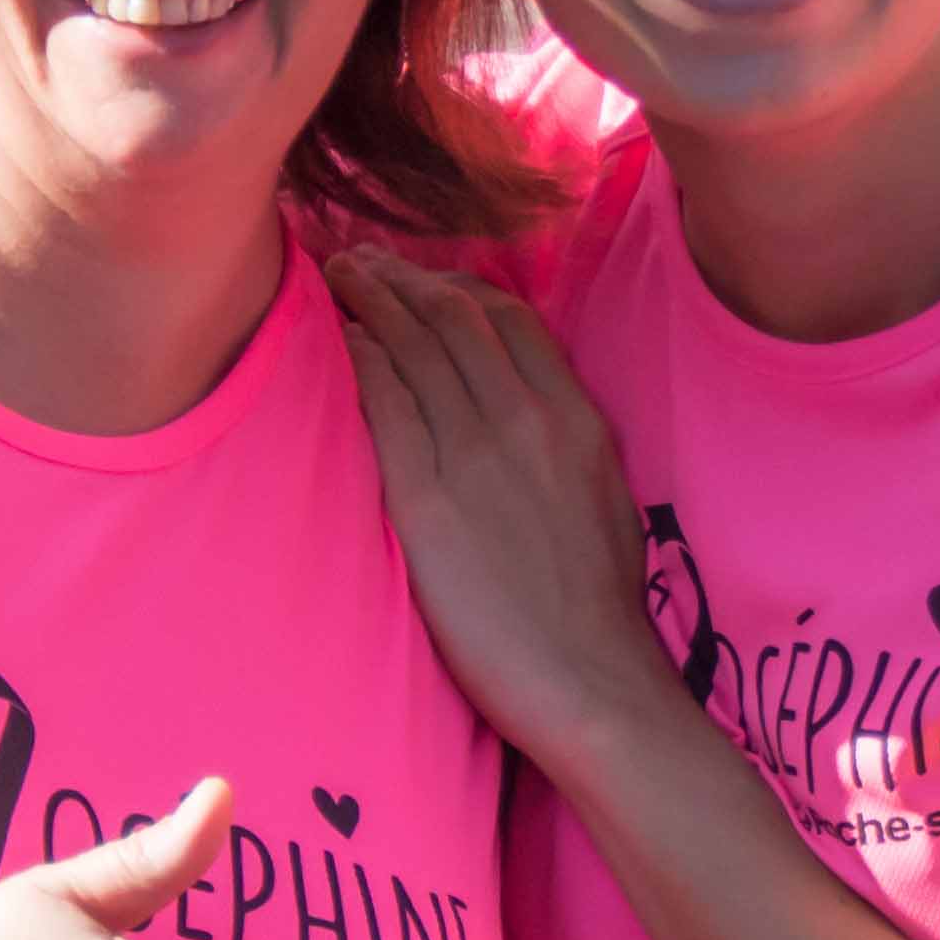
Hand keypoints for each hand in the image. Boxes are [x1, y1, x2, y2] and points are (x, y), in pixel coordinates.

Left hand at [328, 254, 682, 766]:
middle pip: (452, 317)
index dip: (456, 285)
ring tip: (337, 278)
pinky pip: (386, 404)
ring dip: (371, 302)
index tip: (420, 276)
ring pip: (414, 347)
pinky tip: (342, 340)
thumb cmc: (596, 607)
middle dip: (400, 277)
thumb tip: (524, 409)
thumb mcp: (602, 497)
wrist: (590, 679)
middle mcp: (526, 419)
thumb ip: (564, 441)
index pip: (509, 318)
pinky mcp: (427, 499)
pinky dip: (361, 361)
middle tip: (358, 259)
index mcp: (575, 418)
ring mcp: (475, 455)